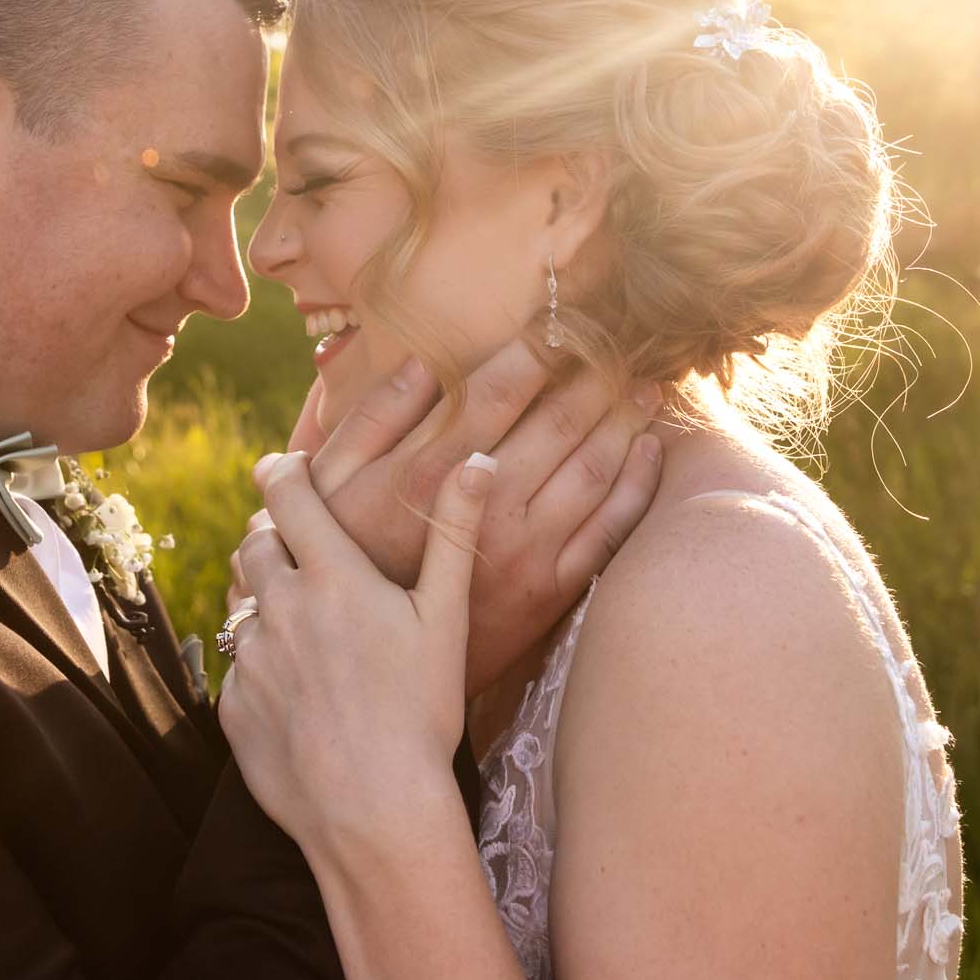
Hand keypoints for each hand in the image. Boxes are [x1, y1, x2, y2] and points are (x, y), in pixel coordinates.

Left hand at [220, 450, 493, 846]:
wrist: (373, 811)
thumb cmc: (421, 712)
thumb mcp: (446, 618)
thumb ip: (454, 534)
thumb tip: (478, 460)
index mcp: (331, 576)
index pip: (287, 494)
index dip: (281, 471)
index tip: (282, 467)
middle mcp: (279, 607)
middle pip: (254, 544)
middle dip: (272, 537)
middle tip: (299, 552)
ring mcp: (250, 658)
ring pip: (241, 606)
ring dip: (264, 603)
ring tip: (306, 629)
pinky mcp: (234, 705)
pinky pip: (238, 669)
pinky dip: (262, 667)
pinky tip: (300, 693)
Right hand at [252, 341, 661, 692]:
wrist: (368, 663)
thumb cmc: (343, 555)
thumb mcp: (331, 484)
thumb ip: (373, 420)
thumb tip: (417, 361)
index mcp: (430, 473)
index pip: (496, 393)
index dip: (534, 350)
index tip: (559, 316)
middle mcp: (485, 508)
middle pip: (558, 424)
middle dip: (594, 373)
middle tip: (620, 338)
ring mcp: (524, 552)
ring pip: (593, 471)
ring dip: (624, 420)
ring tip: (643, 385)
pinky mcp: (550, 590)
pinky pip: (609, 530)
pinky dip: (636, 485)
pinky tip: (649, 451)